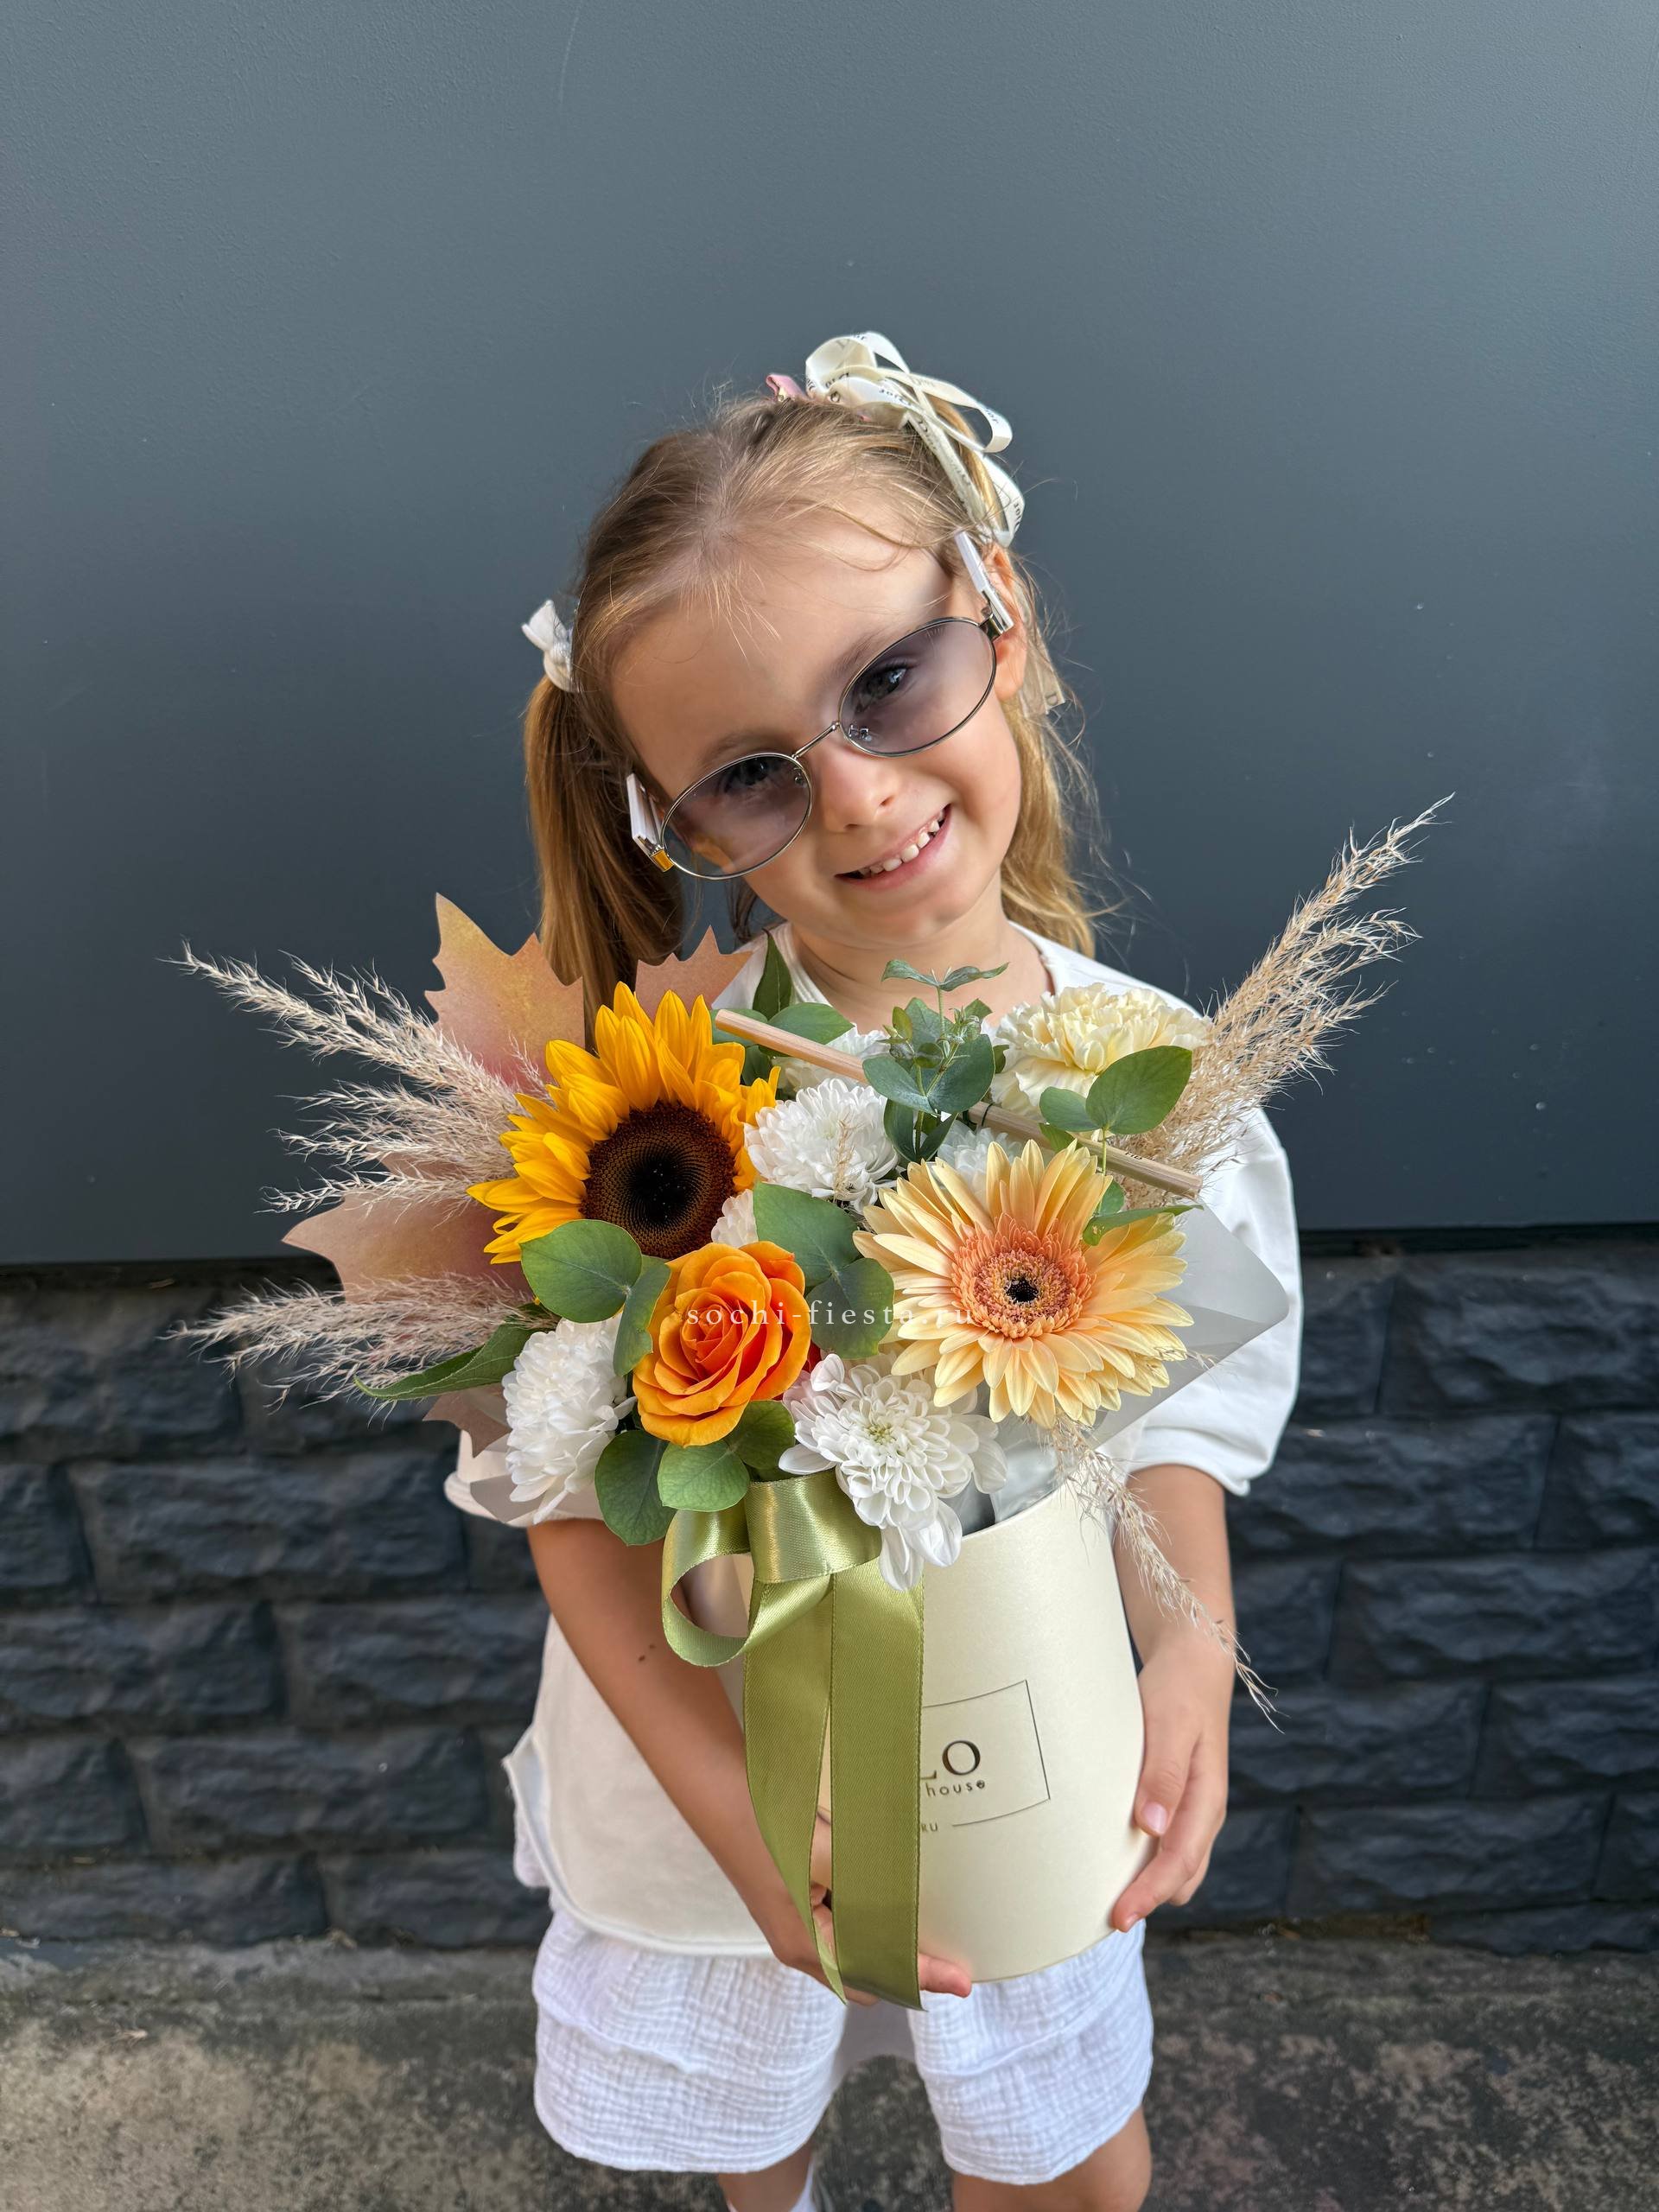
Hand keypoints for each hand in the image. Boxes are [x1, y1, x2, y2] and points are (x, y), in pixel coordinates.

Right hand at [757, 1812, 973, 2002]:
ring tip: (933, 1918)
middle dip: (909, 1964)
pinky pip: (843, 1917)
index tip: (964, 1979)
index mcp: (806, 1946)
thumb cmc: (766, 1825)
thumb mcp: (824, 1856)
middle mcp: (801, 1944)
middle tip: (953, 1946)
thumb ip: (870, 1888)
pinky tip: (892, 1883)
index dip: (922, 1977)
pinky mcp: (795, 1897)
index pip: (878, 1977)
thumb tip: (920, 1915)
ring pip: (855, 1944)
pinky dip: (871, 1911)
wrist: (717, 1787)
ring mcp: (796, 1921)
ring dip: (890, 1935)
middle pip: (867, 1971)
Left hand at [1110, 1636, 1234, 1930]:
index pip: (1179, 1863)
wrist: (1192, 1662)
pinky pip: (1164, 1844)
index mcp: (1207, 1799)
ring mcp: (1191, 1807)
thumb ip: (1162, 1773)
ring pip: (1175, 1865)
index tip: (1118, 1916)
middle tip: (1102, 1916)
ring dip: (1147, 1883)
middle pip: (1180, 1876)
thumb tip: (1151, 1828)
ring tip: (1104, 1895)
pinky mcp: (1176, 1798)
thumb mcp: (1169, 1724)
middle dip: (1148, 1899)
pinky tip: (1113, 1856)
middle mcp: (1202, 1811)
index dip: (1149, 1894)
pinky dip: (1144, 1860)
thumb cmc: (1178, 1690)